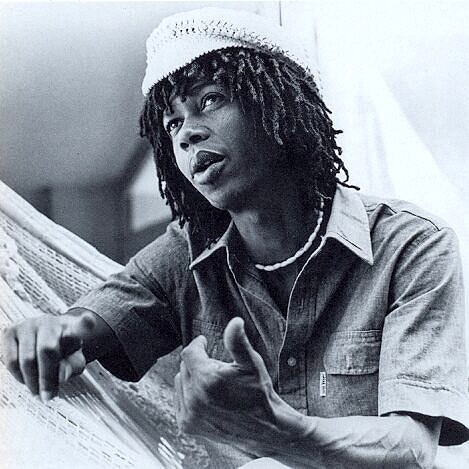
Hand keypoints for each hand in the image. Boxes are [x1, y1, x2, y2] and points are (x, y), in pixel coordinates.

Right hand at [1, 312, 95, 401]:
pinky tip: (26, 379)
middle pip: (47, 350)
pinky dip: (18, 375)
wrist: (46, 342)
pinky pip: (11, 360)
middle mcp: (50, 321)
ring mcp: (29, 324)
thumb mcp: (74, 362)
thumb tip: (62, 376)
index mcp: (72, 326)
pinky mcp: (11, 332)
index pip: (80, 324)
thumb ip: (72, 367)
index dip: (84, 323)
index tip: (89, 320)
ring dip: (31, 381)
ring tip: (38, 391)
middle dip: (46, 378)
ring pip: (27, 358)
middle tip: (48, 397)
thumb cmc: (63, 353)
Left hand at [174, 317, 307, 453]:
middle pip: (185, 366)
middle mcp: (194, 398)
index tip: (204, 342)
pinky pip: (179, 400)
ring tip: (213, 382)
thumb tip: (235, 321)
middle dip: (198, 362)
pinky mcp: (188, 426)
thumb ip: (238, 341)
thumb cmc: (259, 393)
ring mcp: (189, 414)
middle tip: (216, 366)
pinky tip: (206, 396)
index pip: (189, 352)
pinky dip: (189, 394)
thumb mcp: (251, 363)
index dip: (198, 344)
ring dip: (192, 377)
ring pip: (180, 382)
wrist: (266, 429)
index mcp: (207, 379)